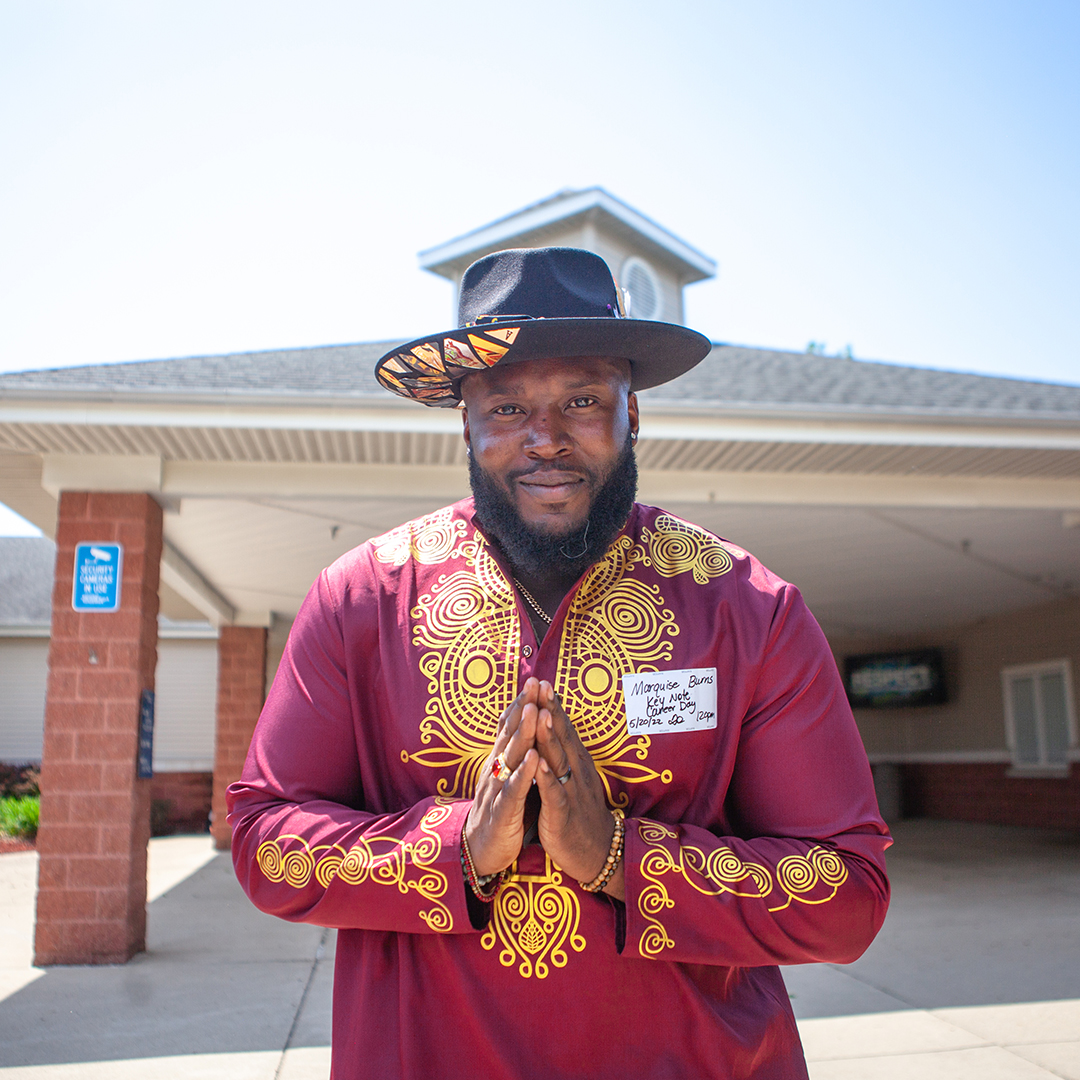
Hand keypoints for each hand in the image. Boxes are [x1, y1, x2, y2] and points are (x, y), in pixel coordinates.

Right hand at [465, 678, 540, 876]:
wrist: (480, 852)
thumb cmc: (501, 812)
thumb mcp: (508, 778)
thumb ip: (515, 754)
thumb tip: (525, 728)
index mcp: (500, 762)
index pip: (509, 727)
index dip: (521, 704)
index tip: (535, 681)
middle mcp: (496, 770)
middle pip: (510, 734)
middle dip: (523, 708)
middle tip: (534, 683)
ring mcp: (497, 789)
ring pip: (510, 757)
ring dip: (523, 733)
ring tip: (535, 711)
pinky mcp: (501, 812)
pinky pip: (513, 790)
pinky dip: (523, 773)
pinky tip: (533, 758)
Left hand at [534, 681, 624, 899]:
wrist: (598, 852)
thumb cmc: (581, 811)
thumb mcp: (574, 776)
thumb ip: (564, 752)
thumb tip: (554, 725)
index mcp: (576, 761)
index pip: (563, 728)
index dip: (553, 705)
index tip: (542, 681)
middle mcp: (576, 771)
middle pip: (561, 736)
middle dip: (550, 710)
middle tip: (542, 685)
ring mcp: (571, 791)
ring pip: (559, 760)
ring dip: (550, 736)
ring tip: (541, 714)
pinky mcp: (563, 814)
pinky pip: (554, 794)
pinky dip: (546, 778)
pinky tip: (539, 764)